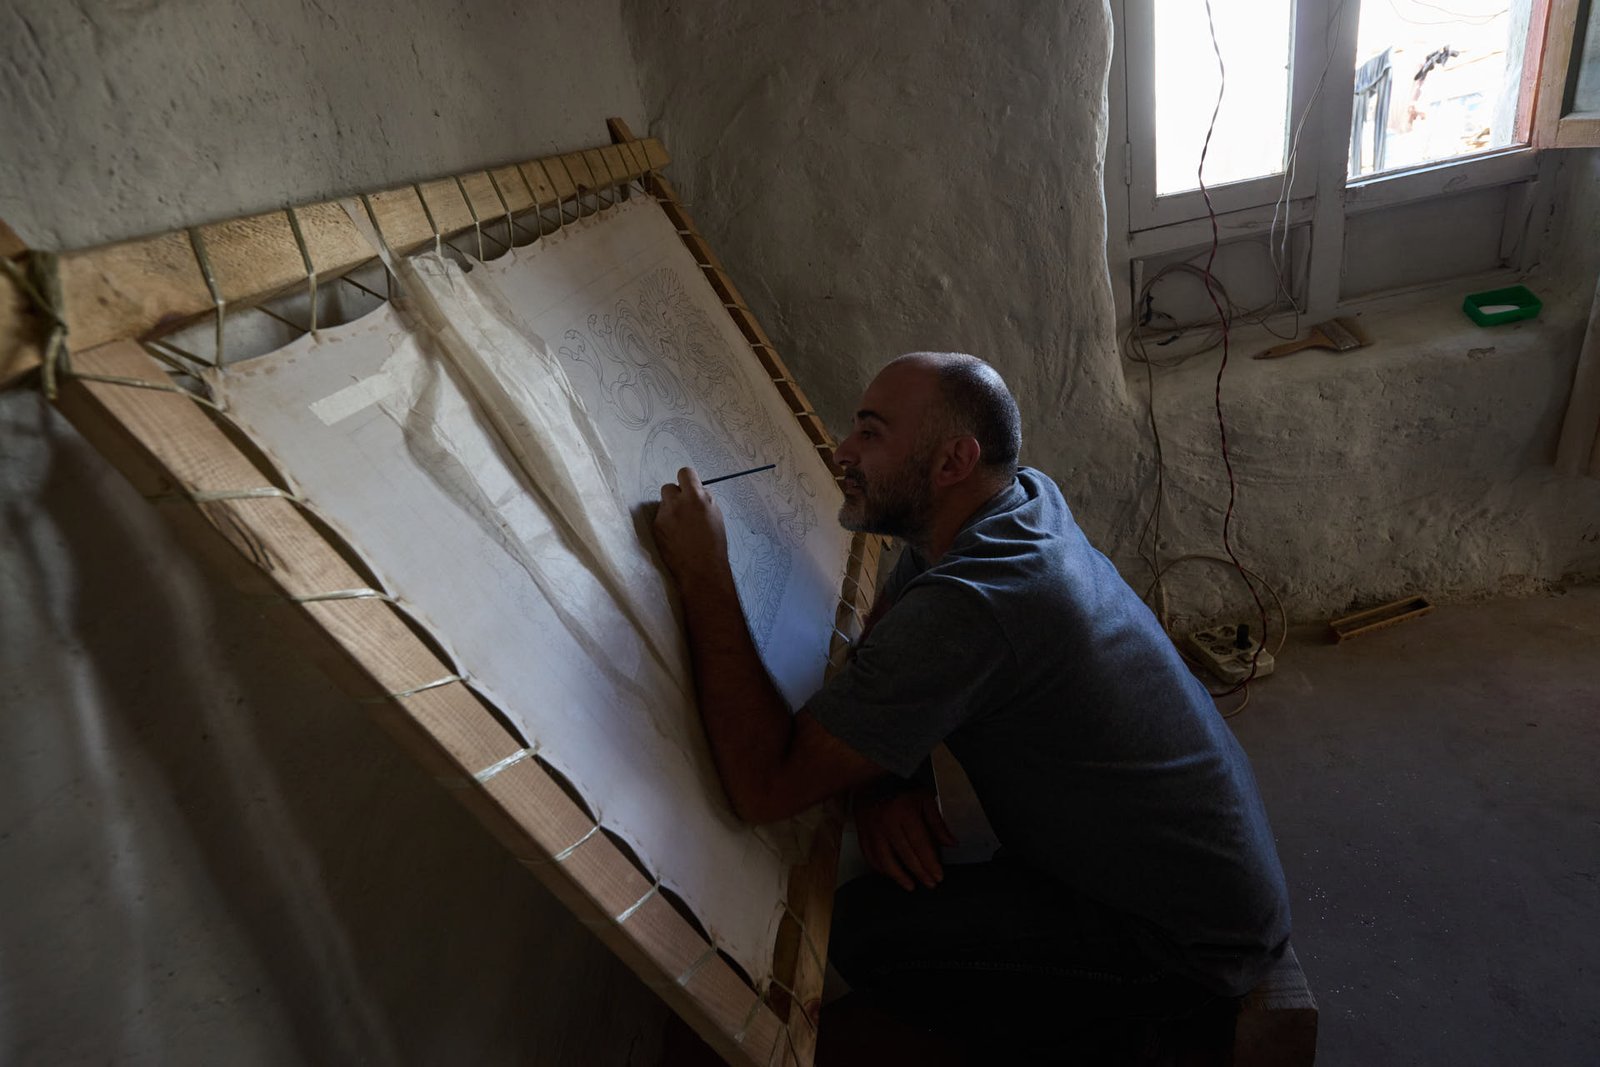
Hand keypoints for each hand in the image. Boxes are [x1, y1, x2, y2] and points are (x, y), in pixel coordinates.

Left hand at [654, 467, 730, 591]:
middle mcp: (677, 503)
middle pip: (669, 487)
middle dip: (676, 495)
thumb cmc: (714, 544)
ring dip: (670, 509)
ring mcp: (664, 516)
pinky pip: (660, 518)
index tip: (689, 487)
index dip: (688, 480)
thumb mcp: (716, 515)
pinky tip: (675, 536)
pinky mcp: (656, 527)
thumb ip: (704, 499)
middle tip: (684, 508)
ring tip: (681, 526)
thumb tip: (696, 491)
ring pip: (663, 504)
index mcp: (696, 498)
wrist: (701, 569)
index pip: (685, 473)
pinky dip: (666, 524)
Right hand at [854, 786, 956, 890]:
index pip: (921, 845)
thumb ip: (937, 823)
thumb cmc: (899, 785)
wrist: (872, 775)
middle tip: (929, 883)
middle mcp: (887, 822)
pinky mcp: (862, 831)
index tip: (938, 875)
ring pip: (885, 860)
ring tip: (909, 885)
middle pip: (905, 855)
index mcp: (904, 812)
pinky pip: (870, 855)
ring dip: (898, 876)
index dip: (930, 863)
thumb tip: (950, 843)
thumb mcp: (924, 799)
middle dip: (920, 872)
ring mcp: (872, 828)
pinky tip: (889, 873)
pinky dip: (879, 868)